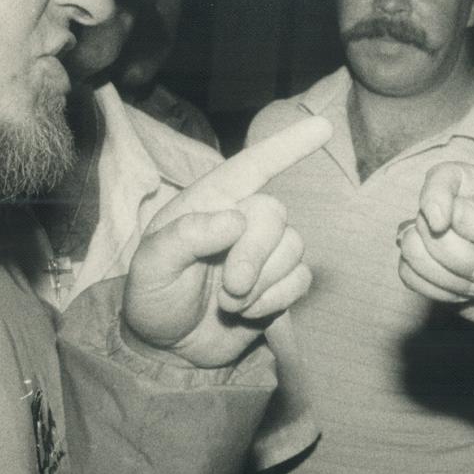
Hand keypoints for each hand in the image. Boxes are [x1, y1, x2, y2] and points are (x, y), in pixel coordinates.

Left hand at [123, 115, 331, 366]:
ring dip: (261, 285)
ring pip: (293, 248)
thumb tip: (235, 218)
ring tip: (228, 303)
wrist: (168, 346)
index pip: (252, 166)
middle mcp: (242, 219)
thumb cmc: (153, 298)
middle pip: (275, 215)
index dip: (287, 145)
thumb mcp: (150, 268)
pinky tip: (248, 312)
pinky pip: (301, 279)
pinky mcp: (280, 282)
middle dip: (254, 256)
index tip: (324, 127)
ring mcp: (264, 251)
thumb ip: (185, 237)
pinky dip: (275, 300)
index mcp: (209, 204)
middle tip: (229, 290)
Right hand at [396, 161, 473, 330]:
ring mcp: (435, 238)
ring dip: (446, 277)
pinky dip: (437, 290)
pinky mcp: (425, 267)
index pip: (442, 177)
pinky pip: (407, 274)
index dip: (434, 197)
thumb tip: (449, 213)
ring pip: (410, 249)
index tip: (441, 225)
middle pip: (423, 222)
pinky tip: (463, 293)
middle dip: (456, 257)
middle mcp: (452, 209)